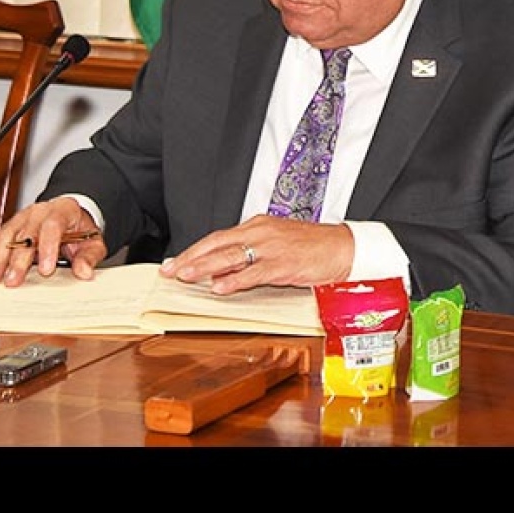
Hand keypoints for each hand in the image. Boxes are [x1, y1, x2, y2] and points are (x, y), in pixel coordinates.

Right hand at [0, 198, 104, 285]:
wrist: (71, 217)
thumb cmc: (80, 230)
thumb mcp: (93, 242)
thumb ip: (89, 257)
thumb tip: (84, 272)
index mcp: (63, 211)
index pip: (53, 226)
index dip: (48, 248)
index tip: (46, 270)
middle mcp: (39, 212)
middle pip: (26, 234)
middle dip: (18, 259)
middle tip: (14, 280)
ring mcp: (22, 218)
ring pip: (6, 235)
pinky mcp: (9, 227)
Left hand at [158, 214, 354, 293]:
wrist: (343, 246)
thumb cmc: (313, 246)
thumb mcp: (278, 241)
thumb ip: (252, 250)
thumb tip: (225, 266)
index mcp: (259, 226)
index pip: (219, 237)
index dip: (194, 250)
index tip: (175, 261)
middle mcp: (262, 233)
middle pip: (218, 244)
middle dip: (191, 258)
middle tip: (170, 271)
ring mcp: (272, 248)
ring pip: (231, 256)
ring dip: (205, 267)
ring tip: (185, 277)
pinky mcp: (284, 265)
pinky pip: (254, 273)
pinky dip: (234, 280)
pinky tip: (220, 287)